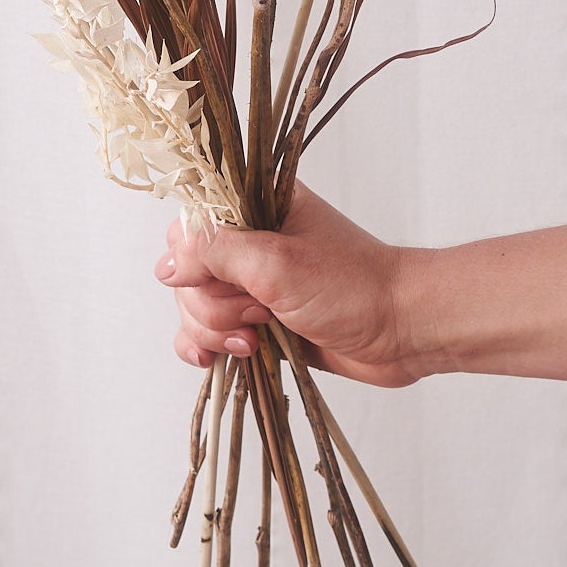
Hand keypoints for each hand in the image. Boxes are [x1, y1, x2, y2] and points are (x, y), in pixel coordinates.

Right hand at [155, 185, 429, 388]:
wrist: (401, 331)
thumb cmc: (351, 287)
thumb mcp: (276, 263)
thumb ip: (215, 254)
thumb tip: (165, 266)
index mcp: (253, 205)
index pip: (189, 223)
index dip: (192, 259)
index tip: (222, 281)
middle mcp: (247, 240)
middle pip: (186, 272)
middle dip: (211, 305)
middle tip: (258, 312)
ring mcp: (250, 283)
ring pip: (194, 307)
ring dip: (215, 332)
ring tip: (257, 340)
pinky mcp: (256, 321)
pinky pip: (207, 334)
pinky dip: (206, 349)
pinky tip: (217, 360)